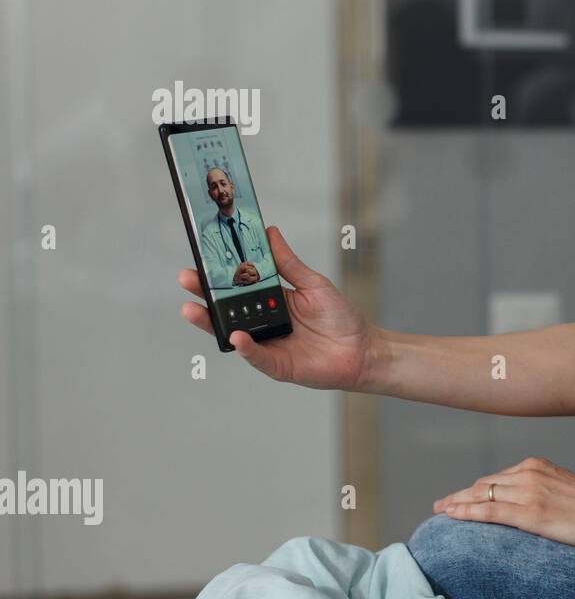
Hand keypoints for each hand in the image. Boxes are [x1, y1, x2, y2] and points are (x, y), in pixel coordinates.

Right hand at [178, 225, 374, 389]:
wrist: (363, 349)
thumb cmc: (340, 317)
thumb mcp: (313, 283)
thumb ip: (288, 263)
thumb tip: (269, 233)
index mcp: (270, 300)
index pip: (238, 286)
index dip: (219, 274)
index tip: (200, 257)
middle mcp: (263, 322)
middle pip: (227, 309)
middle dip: (204, 295)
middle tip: (186, 278)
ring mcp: (267, 344)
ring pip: (233, 334)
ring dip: (212, 322)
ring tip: (193, 309)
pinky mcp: (277, 365)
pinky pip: (257, 356)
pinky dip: (246, 347)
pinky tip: (236, 336)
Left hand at [433, 456, 574, 550]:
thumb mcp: (563, 488)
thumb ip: (541, 489)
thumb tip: (523, 503)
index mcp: (536, 466)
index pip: (494, 478)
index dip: (473, 490)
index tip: (457, 498)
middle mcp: (529, 473)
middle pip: (482, 484)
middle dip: (459, 496)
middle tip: (441, 506)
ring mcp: (529, 492)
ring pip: (481, 496)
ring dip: (457, 504)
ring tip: (440, 513)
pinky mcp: (531, 513)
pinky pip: (490, 512)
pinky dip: (467, 512)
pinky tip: (452, 516)